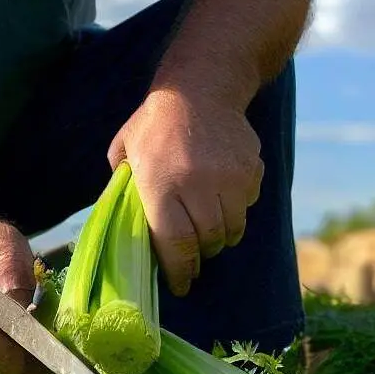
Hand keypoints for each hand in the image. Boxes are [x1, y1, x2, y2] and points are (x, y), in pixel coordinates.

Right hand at [0, 213, 50, 373]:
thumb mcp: (4, 245)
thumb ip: (17, 277)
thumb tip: (29, 315)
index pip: (7, 360)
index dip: (37, 357)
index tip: (54, 344)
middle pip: (2, 372)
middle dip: (25, 357)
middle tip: (35, 329)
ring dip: (8, 360)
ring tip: (8, 326)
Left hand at [107, 88, 263, 296]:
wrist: (200, 88)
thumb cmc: (154, 124)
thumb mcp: (126, 152)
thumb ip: (124, 188)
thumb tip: (125, 224)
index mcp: (160, 183)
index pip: (174, 243)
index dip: (178, 271)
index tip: (179, 285)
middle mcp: (197, 184)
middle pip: (207, 241)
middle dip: (199, 253)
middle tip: (191, 252)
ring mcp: (229, 178)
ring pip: (232, 229)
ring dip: (219, 234)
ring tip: (205, 223)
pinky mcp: (251, 171)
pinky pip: (247, 206)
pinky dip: (236, 209)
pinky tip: (221, 193)